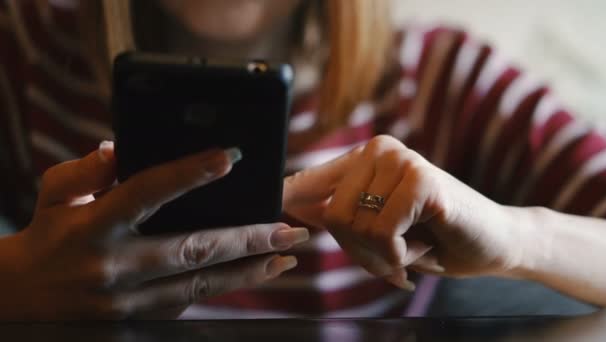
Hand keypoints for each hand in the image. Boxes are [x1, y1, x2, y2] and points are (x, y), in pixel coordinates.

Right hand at [1, 142, 308, 319]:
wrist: (17, 301)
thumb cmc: (45, 238)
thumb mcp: (54, 195)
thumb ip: (85, 170)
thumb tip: (117, 149)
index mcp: (95, 224)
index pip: (147, 192)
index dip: (189, 174)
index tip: (229, 157)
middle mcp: (115, 264)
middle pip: (191, 249)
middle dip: (246, 240)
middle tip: (288, 230)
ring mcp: (127, 299)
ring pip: (199, 285)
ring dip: (247, 271)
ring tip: (285, 257)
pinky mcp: (135, 319)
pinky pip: (186, 303)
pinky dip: (222, 288)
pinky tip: (251, 275)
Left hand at [284, 135, 519, 288]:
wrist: (493, 244)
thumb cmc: (433, 236)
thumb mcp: (378, 225)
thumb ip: (338, 211)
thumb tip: (286, 203)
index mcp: (365, 157)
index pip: (310, 179)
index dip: (287, 198)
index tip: (267, 203)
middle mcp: (379, 150)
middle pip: (330, 215)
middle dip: (357, 250)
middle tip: (391, 254)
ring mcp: (401, 161)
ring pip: (353, 225)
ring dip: (380, 255)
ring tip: (409, 248)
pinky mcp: (421, 180)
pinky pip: (382, 231)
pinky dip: (399, 254)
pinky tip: (423, 247)